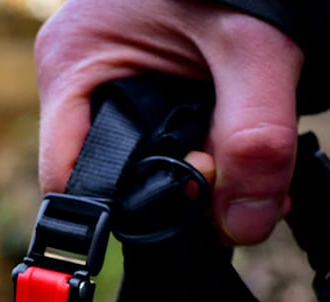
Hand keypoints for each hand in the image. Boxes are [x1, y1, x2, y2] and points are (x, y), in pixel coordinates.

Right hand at [35, 0, 303, 245]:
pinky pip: (177, 152)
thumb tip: (245, 224)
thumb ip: (254, 138)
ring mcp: (116, 91)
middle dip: (184, 205)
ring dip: (210, 190)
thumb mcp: (249, 48)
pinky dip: (217, 166)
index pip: (73, 186)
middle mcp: (85, 84)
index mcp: (74, 67)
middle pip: (120, 188)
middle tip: (244, 199)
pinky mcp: (153, 96)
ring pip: (154, 176)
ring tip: (256, 176)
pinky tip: (250, 159)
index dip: (132, 217)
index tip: (192, 218)